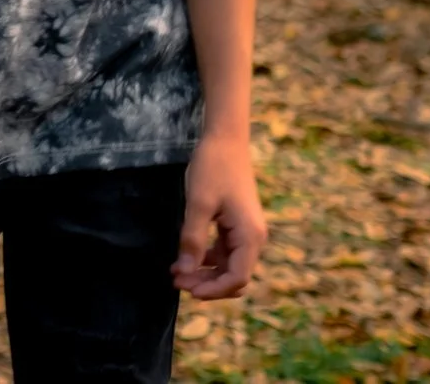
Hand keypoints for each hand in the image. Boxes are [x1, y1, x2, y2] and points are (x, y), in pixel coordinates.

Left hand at [173, 134, 266, 299]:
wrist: (225, 139)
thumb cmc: (213, 168)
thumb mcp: (199, 204)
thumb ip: (192, 239)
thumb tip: (186, 272)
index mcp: (250, 236)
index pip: (237, 278)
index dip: (214, 290)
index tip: (188, 290)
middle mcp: (253, 238)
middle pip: (234, 276)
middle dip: (207, 284)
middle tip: (176, 281)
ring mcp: (246, 232)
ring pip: (228, 266)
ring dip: (205, 273)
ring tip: (176, 272)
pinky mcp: (237, 225)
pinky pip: (225, 252)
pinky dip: (207, 259)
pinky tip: (186, 257)